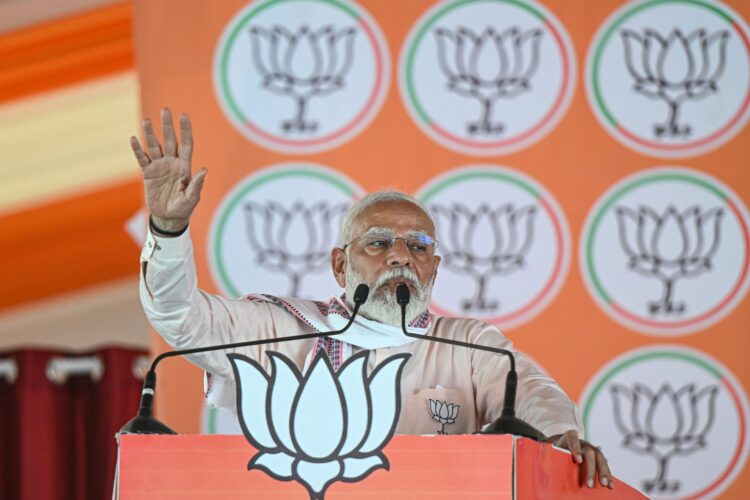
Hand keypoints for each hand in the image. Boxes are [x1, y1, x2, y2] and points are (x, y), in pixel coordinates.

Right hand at [130, 108, 206, 232]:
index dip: (185, 130)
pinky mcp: (148, 173)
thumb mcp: (192, 197)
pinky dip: (138, 150)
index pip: (186, 143)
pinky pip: (142, 159)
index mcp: (185, 166)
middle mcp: (172, 162)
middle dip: (168, 126)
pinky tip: (133, 139)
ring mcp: (159, 166)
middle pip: (170, 140)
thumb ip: (197, 184)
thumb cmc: (184, 207)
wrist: (169, 217)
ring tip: (146, 120)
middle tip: (165, 110)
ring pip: (154, 146)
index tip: (183, 115)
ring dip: (150, 134)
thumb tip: (205, 170)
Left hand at [549, 430, 613, 488]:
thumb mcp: (552, 450)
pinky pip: (604, 465)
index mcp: (569, 437)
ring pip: (600, 458)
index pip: (572, 440)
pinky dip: (608, 475)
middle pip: (589, 452)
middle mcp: (582, 442)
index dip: (575, 449)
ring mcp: (591, 448)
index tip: (578, 460)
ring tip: (604, 485)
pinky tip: (610, 485)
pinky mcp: (597, 456)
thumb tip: (546, 472)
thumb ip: (551, 457)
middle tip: (588, 484)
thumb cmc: (556, 450)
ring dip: (602, 472)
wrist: (563, 445)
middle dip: (590, 468)